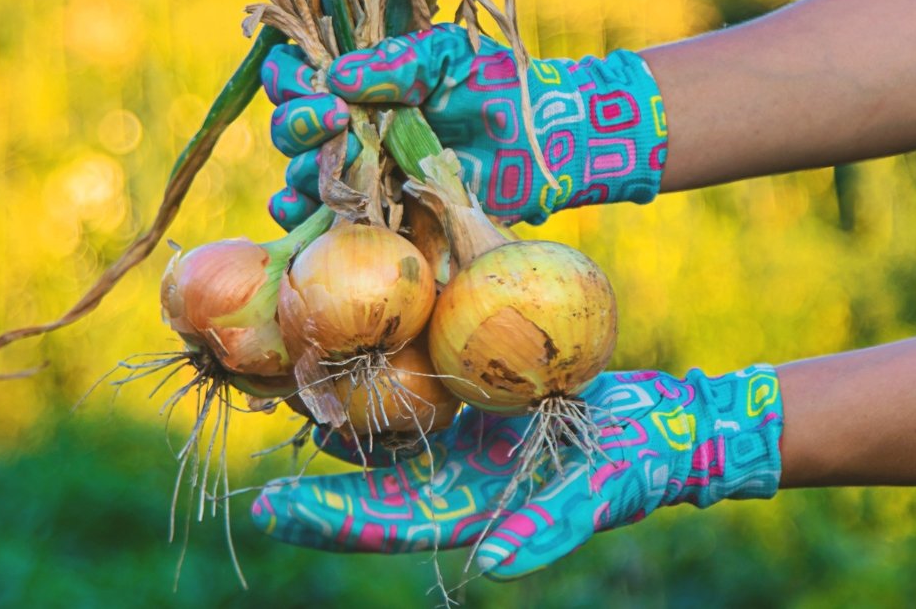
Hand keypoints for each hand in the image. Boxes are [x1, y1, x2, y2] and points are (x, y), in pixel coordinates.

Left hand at [251, 366, 783, 579]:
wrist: (664, 427)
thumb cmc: (634, 468)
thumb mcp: (598, 497)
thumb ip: (546, 532)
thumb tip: (492, 566)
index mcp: (470, 511)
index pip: (383, 523)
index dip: (326, 522)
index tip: (268, 511)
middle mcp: (453, 479)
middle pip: (366, 486)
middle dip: (310, 484)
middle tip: (251, 464)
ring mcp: (462, 442)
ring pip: (382, 438)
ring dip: (334, 424)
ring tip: (278, 399)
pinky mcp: (477, 403)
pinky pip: (415, 395)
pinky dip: (377, 379)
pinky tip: (345, 350)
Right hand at [260, 24, 668, 229]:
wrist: (543, 139)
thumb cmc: (494, 84)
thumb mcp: (447, 56)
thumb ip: (396, 62)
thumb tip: (338, 77)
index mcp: (356, 81)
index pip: (294, 75)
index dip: (289, 80)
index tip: (325, 89)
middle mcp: (347, 126)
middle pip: (290, 130)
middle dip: (300, 125)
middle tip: (338, 121)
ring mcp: (360, 173)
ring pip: (302, 177)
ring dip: (306, 174)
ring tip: (333, 171)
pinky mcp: (380, 214)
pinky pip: (326, 222)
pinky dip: (305, 219)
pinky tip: (304, 212)